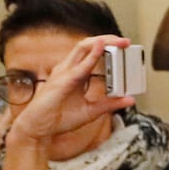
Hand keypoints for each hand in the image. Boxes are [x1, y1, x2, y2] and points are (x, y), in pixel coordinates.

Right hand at [4, 34, 134, 146]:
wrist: (39, 129)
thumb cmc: (58, 119)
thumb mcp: (91, 111)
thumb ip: (109, 104)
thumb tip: (129, 100)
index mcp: (75, 74)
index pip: (92, 54)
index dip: (108, 47)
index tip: (125, 48)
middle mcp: (68, 69)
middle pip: (88, 46)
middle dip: (108, 40)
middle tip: (126, 42)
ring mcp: (64, 73)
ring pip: (82, 48)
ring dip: (102, 43)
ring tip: (117, 41)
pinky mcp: (62, 82)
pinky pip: (79, 67)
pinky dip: (91, 57)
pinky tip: (101, 49)